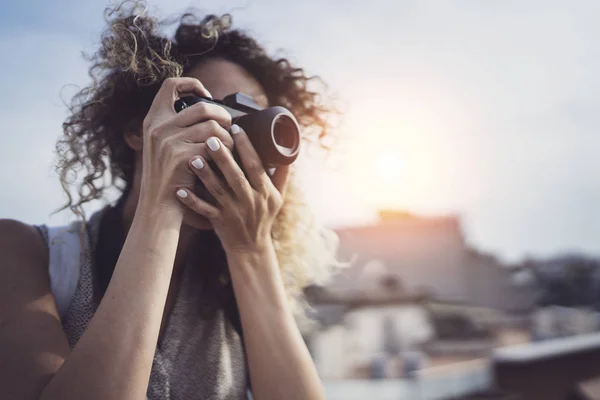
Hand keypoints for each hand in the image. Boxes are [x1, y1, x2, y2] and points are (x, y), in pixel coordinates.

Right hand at [137, 77, 233, 215]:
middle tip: (229, 127)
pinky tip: (226, 160)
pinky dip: (226, 151)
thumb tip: (205, 106)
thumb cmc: (168, 178)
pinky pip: (214, 144)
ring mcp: (168, 141)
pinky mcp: (181, 156)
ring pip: (212, 125)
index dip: (192, 84)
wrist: (158, 207)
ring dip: (227, 136)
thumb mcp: (161, 147)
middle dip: (222, 116)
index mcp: (153, 120)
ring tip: (229, 147)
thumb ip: (175, 127)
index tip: (207, 96)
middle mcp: (158, 127)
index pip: (170, 85)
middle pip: (201, 106)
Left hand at [175, 124, 289, 253]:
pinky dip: (192, 201)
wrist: (251, 248)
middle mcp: (250, 200)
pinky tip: (180, 190)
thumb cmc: (264, 217)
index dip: (246, 146)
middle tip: (211, 138)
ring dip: (205, 175)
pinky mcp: (219, 221)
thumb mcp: (278, 197)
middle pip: (236, 176)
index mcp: (265, 191)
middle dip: (224, 157)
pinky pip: (204, 210)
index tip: (236, 128)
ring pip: (218, 191)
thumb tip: (288, 150)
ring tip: (193, 158)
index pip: (256, 165)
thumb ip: (281, 174)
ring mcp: (234, 212)